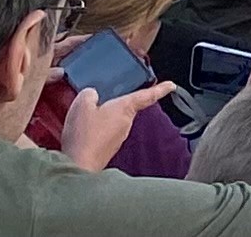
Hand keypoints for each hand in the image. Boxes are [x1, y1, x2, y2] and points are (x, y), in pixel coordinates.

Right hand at [61, 78, 175, 169]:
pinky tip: (82, 132)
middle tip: (97, 100)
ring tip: (84, 118)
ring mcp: (118, 138)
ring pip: (112, 121)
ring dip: (101, 118)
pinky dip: (95, 131)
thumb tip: (92, 96)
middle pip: (124, 107)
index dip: (160, 89)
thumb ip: (90, 94)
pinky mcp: (108, 149)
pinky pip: (104, 133)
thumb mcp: (82, 104)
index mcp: (125, 109)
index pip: (146, 96)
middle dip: (113, 103)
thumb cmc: (84, 135)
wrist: (78, 165)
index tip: (171, 85)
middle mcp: (126, 123)